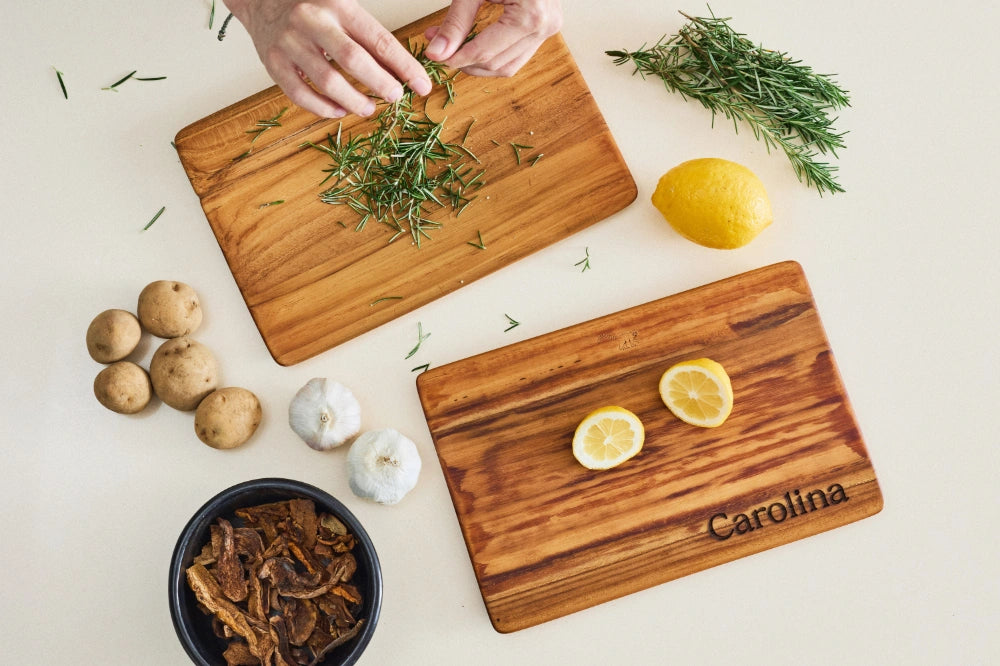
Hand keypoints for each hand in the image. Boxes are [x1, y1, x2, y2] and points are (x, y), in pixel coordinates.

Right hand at [224, 0, 432, 117]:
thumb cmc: (312, 6)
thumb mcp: (343, 8)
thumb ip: (369, 37)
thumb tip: (401, 72)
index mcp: (338, 5)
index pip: (379, 40)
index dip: (405, 66)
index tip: (423, 86)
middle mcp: (313, 21)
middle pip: (353, 60)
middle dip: (380, 84)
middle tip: (395, 97)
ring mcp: (290, 43)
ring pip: (326, 81)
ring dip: (353, 101)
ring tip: (369, 108)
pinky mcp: (273, 62)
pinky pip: (299, 93)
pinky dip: (322, 107)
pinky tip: (338, 110)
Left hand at [423, 0, 561, 76]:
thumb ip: (456, 21)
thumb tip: (437, 52)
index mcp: (530, 15)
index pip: (486, 52)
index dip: (457, 58)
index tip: (434, 56)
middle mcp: (544, 27)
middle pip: (496, 64)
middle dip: (465, 61)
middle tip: (440, 50)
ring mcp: (547, 29)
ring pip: (507, 66)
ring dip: (479, 64)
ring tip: (455, 48)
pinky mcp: (544, 28)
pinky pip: (516, 55)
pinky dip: (493, 55)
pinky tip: (473, 45)